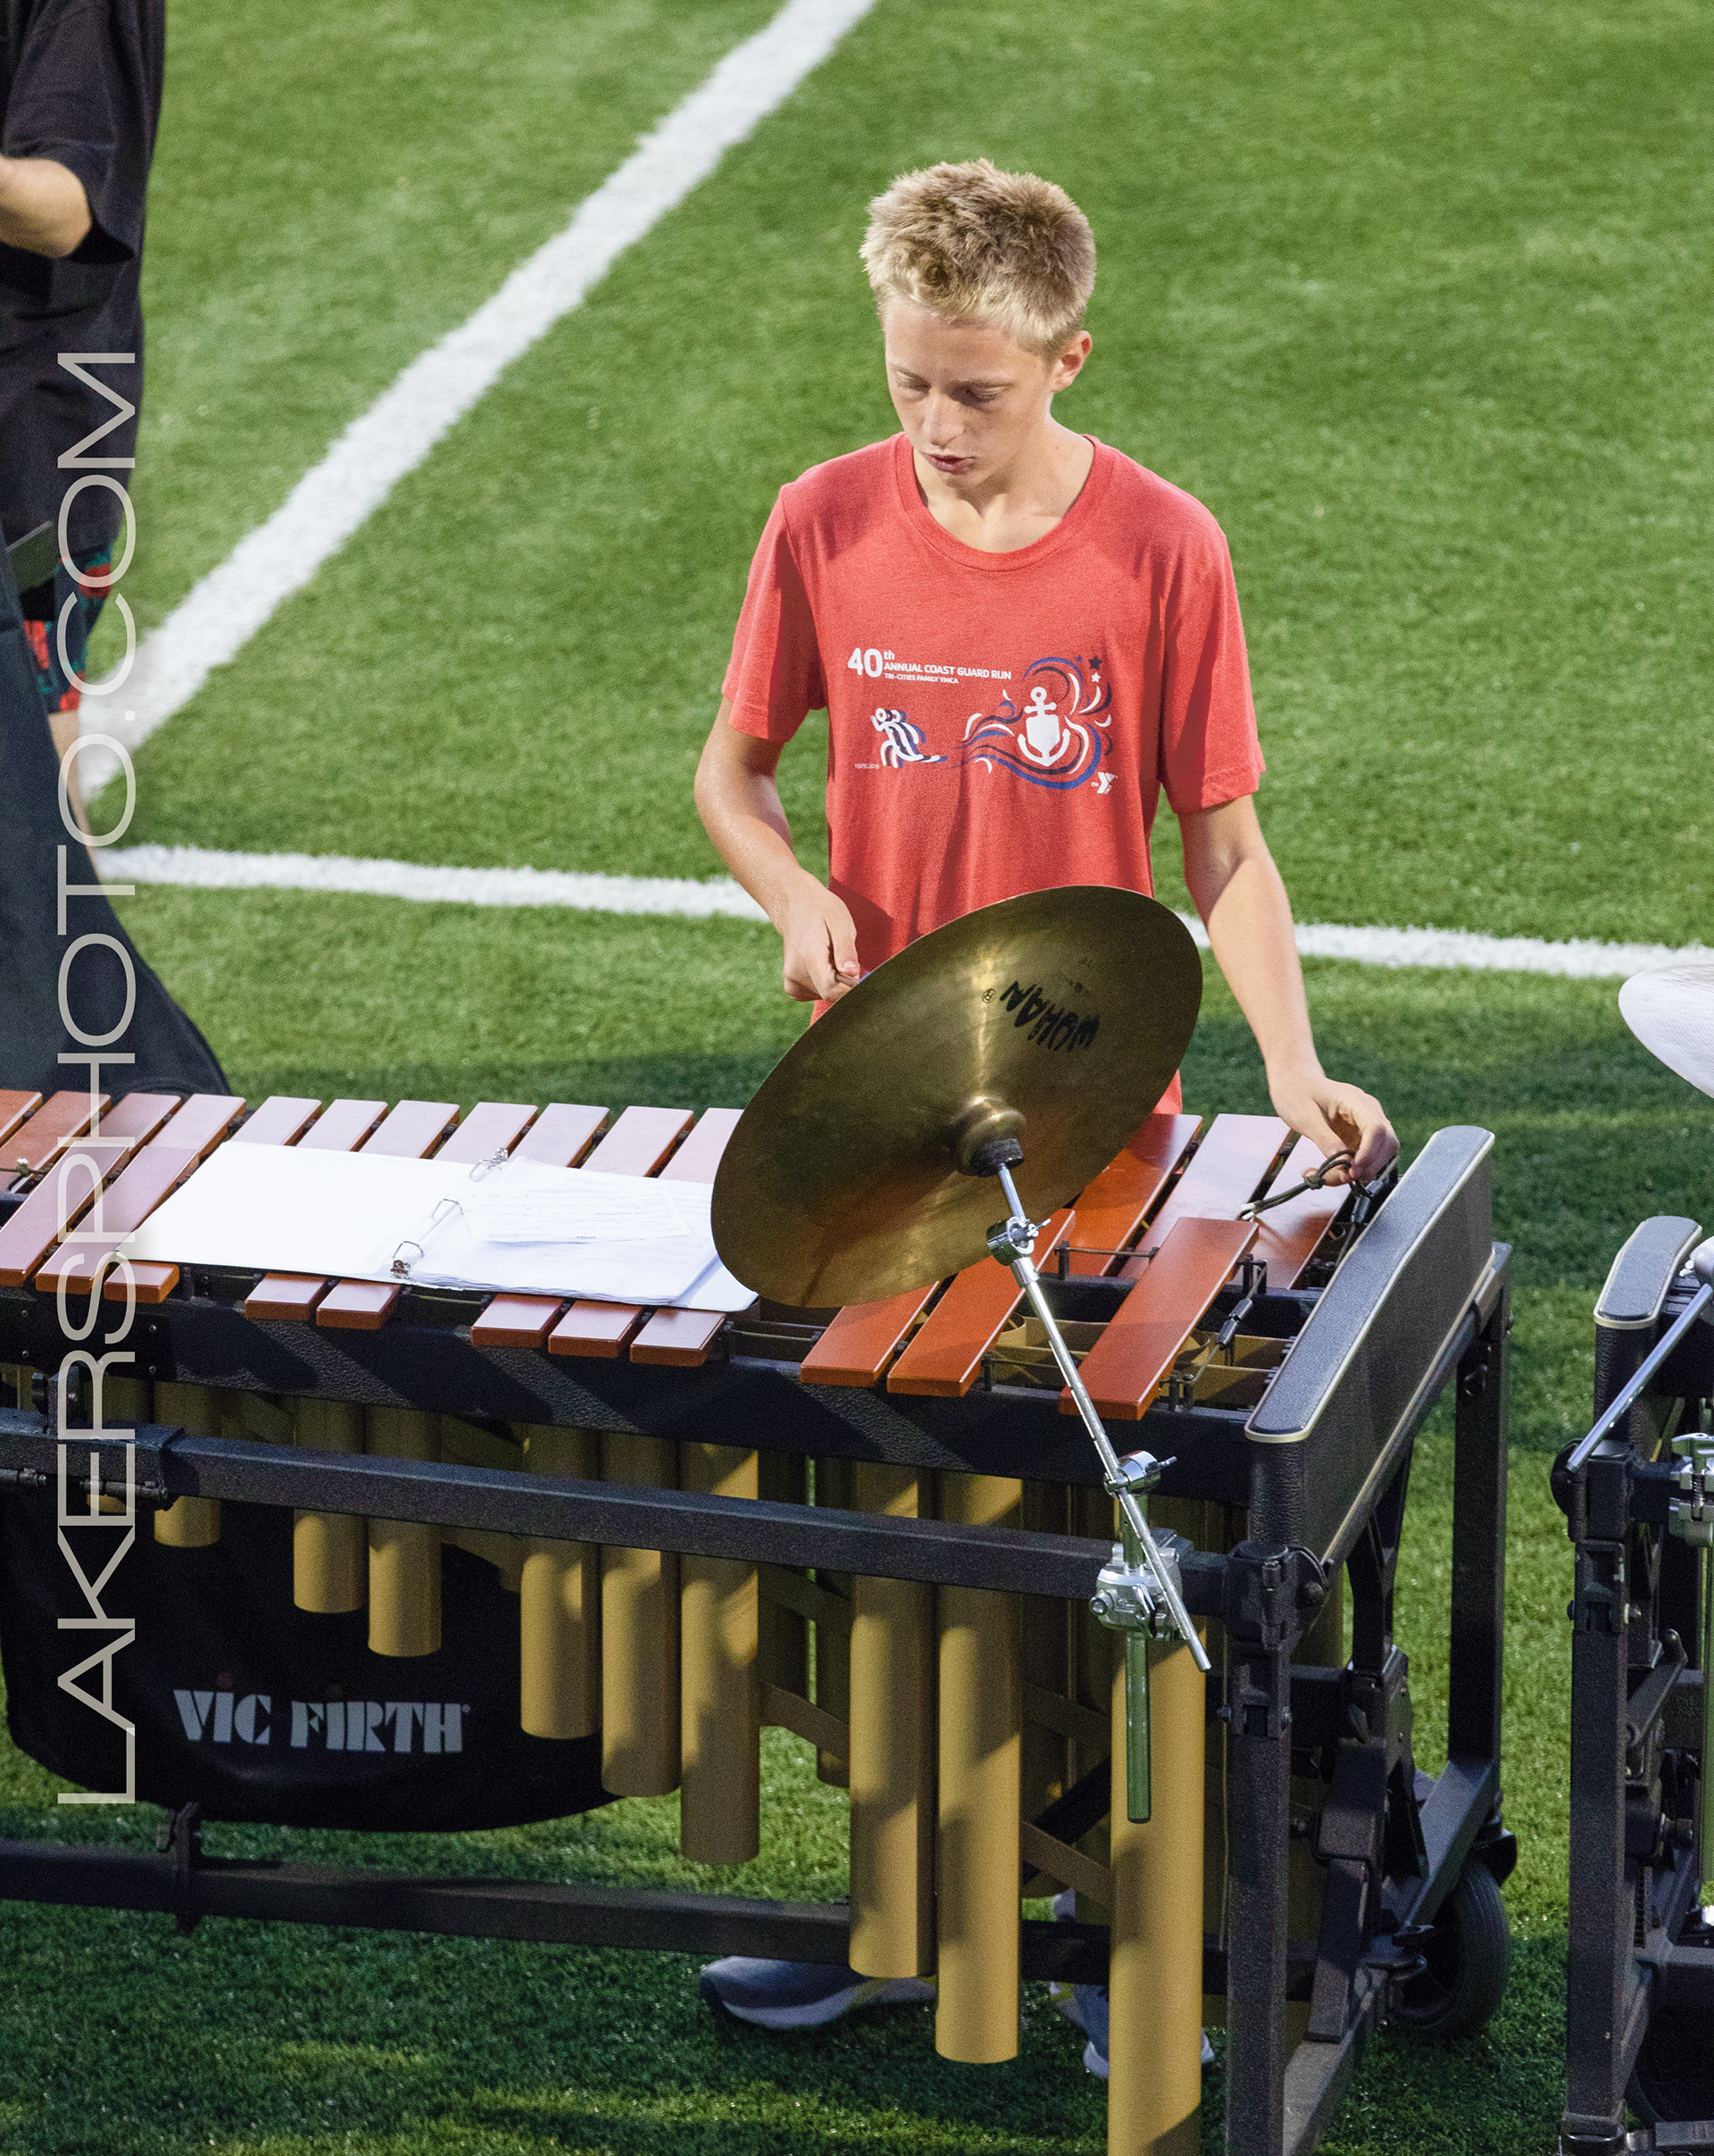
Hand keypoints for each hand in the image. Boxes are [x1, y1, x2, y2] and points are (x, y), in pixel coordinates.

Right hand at [779, 879, 861, 1003]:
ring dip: (836, 982)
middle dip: (845, 982)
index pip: (832, 990)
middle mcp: (795, 974)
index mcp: (808, 958)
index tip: (862, 976)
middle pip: (831, 994)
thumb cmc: (822, 911)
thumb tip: (853, 974)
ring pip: (826, 996)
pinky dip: (826, 984)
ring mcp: (791, 982)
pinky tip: (824, 965)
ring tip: (832, 957)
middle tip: (844, 958)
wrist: (796, 906)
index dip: (851, 989)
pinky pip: (818, 994)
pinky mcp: (792, 987)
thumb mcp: (841, 923)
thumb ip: (846, 950)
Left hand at [1266, 1065, 1397, 1183]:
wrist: (1295, 1084)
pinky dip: (1351, 1171)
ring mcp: (1366, 1126)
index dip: (1369, 1152)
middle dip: (1370, 1165)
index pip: (1376, 1128)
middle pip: (1387, 1143)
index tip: (1353, 1169)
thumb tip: (1343, 1164)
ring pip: (1380, 1155)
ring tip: (1329, 1177)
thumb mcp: (1305, 1117)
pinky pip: (1365, 1159)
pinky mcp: (1360, 1138)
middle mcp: (1368, 1112)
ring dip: (1361, 1172)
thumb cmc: (1297, 1093)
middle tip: (1345, 1178)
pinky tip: (1330, 1174)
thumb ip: (1325, 1140)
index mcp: (1356, 1101)